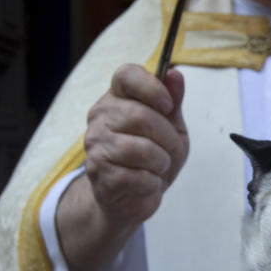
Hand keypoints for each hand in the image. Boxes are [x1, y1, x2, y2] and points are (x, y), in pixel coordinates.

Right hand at [56, 64, 188, 270]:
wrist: (132, 196)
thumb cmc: (153, 156)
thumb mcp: (170, 126)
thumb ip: (173, 101)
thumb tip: (175, 74)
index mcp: (118, 98)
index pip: (126, 75)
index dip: (152, 87)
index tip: (168, 105)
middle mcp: (100, 117)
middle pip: (142, 116)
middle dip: (168, 138)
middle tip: (170, 150)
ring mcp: (95, 145)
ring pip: (141, 149)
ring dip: (162, 162)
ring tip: (159, 166)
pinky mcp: (99, 174)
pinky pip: (138, 177)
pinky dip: (153, 183)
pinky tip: (147, 182)